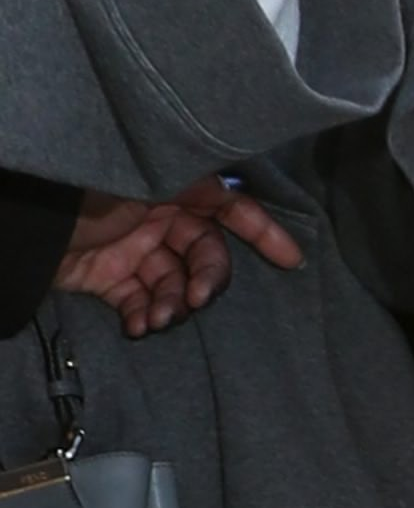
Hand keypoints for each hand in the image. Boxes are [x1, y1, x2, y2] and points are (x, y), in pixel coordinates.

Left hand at [54, 177, 302, 335]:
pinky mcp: (109, 277)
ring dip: (174, 306)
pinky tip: (140, 327)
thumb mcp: (143, 180)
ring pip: (174, 283)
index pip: (228, 206)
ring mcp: (133, 247)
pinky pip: (142, 301)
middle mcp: (157, 215)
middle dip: (206, 281)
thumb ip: (191, 187)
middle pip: (204, 254)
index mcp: (170, 185)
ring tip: (159, 320)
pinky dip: (146, 317)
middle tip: (198, 300)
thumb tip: (236, 192)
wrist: (27, 225)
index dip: (263, 230)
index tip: (292, 260)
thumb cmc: (84, 192)